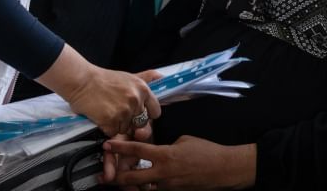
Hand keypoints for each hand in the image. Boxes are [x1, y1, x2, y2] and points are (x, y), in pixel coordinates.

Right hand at [38, 47, 161, 137]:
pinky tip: (101, 117)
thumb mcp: (128, 76)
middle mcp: (136, 100)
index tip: (139, 114)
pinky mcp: (111, 122)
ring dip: (118, 126)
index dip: (147, 115)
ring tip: (108, 112)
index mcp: (142, 89)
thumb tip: (162, 77)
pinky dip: (107, 129)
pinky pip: (114, 133)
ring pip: (127, 130)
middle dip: (132, 122)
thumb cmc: (103, 79)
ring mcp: (124, 112)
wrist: (81, 81)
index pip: (156, 111)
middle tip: (118, 112)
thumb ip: (146, 78)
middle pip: (141, 123)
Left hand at [106, 135, 256, 189]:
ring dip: (131, 186)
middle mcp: (163, 173)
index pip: (137, 151)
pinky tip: (141, 186)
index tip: (107, 144)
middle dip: (116, 177)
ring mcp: (167, 186)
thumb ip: (166, 146)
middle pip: (132, 177)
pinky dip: (146, 189)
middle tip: (104, 176)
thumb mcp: (183, 141)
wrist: (223, 169)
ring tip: (120, 184)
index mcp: (165, 155)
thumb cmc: (206, 151)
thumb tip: (156, 150)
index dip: (120, 147)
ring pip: (142, 189)